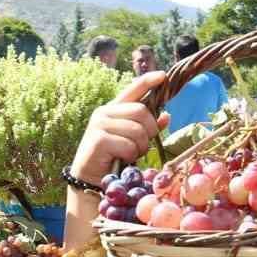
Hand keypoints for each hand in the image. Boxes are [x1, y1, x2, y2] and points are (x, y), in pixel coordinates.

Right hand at [68, 71, 169, 186]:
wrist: (89, 180)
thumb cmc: (112, 159)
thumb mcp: (132, 140)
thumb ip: (147, 127)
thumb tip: (167, 116)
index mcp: (113, 109)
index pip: (133, 88)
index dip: (149, 81)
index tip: (163, 76)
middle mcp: (104, 112)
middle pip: (142, 111)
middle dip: (149, 132)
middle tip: (141, 146)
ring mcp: (99, 124)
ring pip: (138, 130)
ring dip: (140, 147)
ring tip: (129, 154)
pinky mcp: (99, 140)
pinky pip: (128, 145)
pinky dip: (130, 156)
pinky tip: (120, 160)